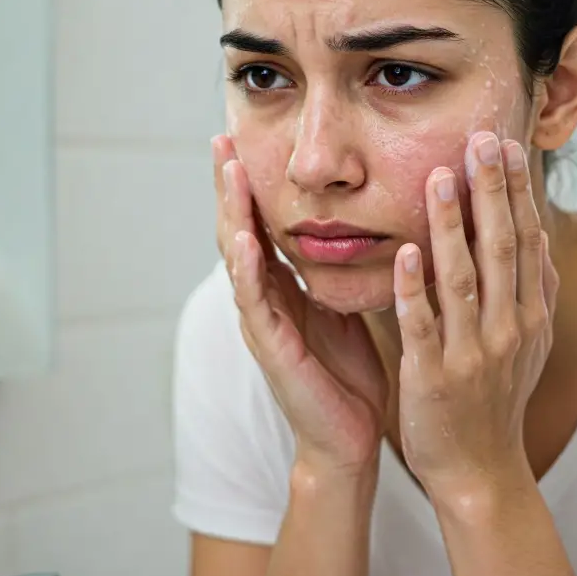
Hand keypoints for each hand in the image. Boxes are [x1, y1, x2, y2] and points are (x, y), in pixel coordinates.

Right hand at [214, 135, 387, 475]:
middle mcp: (264, 299)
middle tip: (223, 137)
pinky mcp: (272, 348)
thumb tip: (353, 227)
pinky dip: (246, 269)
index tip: (247, 138)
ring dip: (231, 212)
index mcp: (283, 288)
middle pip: (238, 229)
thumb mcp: (342, 308)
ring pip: (238, 257)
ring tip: (229, 169)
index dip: (251, 184)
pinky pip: (254, 302)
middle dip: (230, 184)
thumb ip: (334, 271)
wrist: (348, 438)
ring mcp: (262, 323)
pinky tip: (245, 238)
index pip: (260, 223)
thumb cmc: (347, 375)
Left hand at [392, 131, 557, 504]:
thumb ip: (531, 293)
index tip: (505, 145)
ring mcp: (471, 353)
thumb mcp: (527, 346)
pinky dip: (416, 288)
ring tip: (439, 178)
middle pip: (501, 249)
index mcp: (528, 316)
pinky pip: (424, 325)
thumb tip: (536, 239)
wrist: (479, 470)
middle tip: (482, 139)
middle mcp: (508, 329)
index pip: (524, 242)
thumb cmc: (495, 400)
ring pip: (463, 279)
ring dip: (453, 227)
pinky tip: (407, 252)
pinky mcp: (434, 376)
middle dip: (492, 192)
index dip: (515, 193)